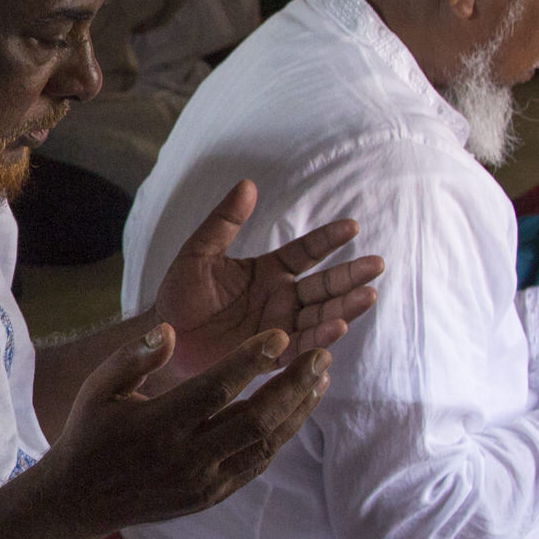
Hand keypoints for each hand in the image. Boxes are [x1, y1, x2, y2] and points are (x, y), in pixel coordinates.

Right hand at [44, 327, 329, 534]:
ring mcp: (202, 481)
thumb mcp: (97, 388)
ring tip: (319, 380)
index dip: (251, 362)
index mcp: (157, 426)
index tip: (281, 335)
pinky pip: (257, 464)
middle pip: (255, 419)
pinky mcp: (212, 495)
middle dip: (294, 386)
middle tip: (323, 356)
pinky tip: (295, 411)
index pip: (215, 389)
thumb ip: (133, 356)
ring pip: (265, 444)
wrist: (82, 499)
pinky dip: (281, 436)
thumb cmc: (90, 432)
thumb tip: (170, 330)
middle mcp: (185, 457)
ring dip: (298, 411)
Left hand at [149, 181, 383, 386]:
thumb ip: (224, 222)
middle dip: (351, 276)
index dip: (328, 240)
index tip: (352, 227)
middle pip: (324, 286)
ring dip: (345, 306)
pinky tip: (338, 327)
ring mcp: (280, 326)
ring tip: (368, 295)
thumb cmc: (178, 295)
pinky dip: (320, 338)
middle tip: (376, 265)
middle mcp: (281, 299)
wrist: (162, 340)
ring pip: (321, 315)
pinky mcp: (271, 354)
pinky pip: (301, 346)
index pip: (307, 253)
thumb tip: (248, 184)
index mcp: (269, 271)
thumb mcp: (199, 253)